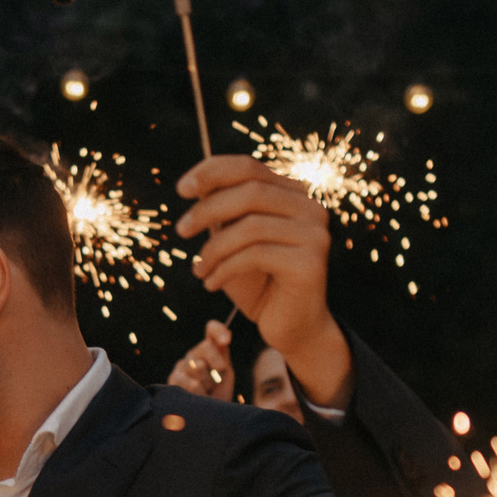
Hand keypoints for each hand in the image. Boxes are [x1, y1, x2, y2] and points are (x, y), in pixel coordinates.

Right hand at [167, 319, 237, 399]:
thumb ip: (223, 354)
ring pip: (199, 366)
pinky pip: (192, 383)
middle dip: (217, 362)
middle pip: (206, 346)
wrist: (208, 416)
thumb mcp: (225, 372)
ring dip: (209, 382)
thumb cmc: (218, 393)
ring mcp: (182, 365)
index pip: (212, 329)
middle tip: (219, 375)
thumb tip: (224, 340)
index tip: (226, 341)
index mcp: (209, 348)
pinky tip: (199, 397)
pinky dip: (200, 393)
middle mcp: (194, 353)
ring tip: (207, 391)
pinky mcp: (174, 379)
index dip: (219, 331)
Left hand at [174, 156, 350, 407]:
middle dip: (208, 209)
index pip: (250, 168)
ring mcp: (315, 235)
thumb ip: (223, 212)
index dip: (213, 172)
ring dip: (214, 248)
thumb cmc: (260, 284)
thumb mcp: (234, 241)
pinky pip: (255, 255)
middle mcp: (311, 209)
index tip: (181, 189)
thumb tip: (194, 183)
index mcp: (294, 195)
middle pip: (251, 191)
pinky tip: (212, 284)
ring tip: (198, 269)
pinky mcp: (310, 263)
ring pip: (251, 226)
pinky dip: (225, 269)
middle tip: (181, 231)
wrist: (292, 328)